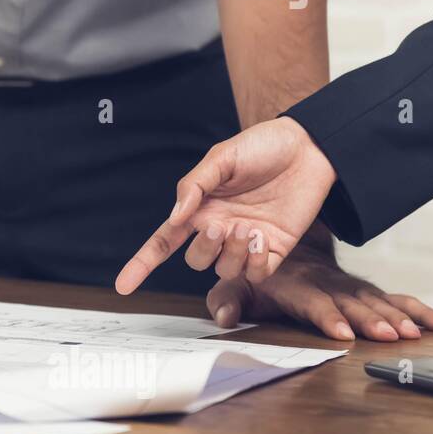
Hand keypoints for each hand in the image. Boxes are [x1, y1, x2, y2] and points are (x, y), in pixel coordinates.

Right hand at [116, 117, 336, 294]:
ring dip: (232, 253)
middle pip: (195, 259)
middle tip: (221, 226)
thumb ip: (193, 187)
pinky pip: (256, 274)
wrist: (309, 148)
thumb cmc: (262, 147)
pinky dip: (254, 262)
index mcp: (199, 209)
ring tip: (248, 227)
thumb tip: (174, 218)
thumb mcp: (221, 158)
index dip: (142, 264)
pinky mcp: (274, 250)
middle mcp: (218, 228)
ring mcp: (245, 242)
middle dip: (204, 248)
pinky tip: (261, 238)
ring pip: (225, 269)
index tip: (122, 286)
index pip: (163, 242)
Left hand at [205, 245, 432, 341]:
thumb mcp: (234, 282)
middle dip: (371, 319)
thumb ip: (227, 300)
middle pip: (351, 303)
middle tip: (390, 336)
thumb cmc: (256, 273)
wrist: (285, 245)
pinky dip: (417, 310)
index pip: (312, 301)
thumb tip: (224, 318)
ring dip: (397, 316)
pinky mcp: (365, 291)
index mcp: (294, 285)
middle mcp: (326, 284)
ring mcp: (348, 287)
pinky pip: (393, 298)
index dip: (326, 316)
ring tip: (416, 333)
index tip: (342, 332)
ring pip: (376, 300)